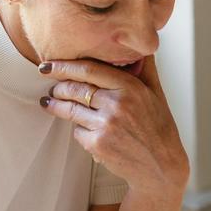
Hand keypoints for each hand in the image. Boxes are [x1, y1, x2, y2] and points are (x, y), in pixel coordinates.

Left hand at [39, 57, 188, 194]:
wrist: (161, 165)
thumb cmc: (159, 127)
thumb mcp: (156, 93)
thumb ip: (144, 68)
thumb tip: (137, 45)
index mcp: (131, 87)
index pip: (89, 70)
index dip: (64, 66)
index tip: (49, 66)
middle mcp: (117, 104)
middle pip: (75, 89)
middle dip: (57, 87)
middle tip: (51, 87)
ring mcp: (106, 125)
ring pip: (71, 110)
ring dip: (56, 106)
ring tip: (49, 103)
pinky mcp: (98, 144)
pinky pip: (77, 131)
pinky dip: (78, 130)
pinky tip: (84, 129)